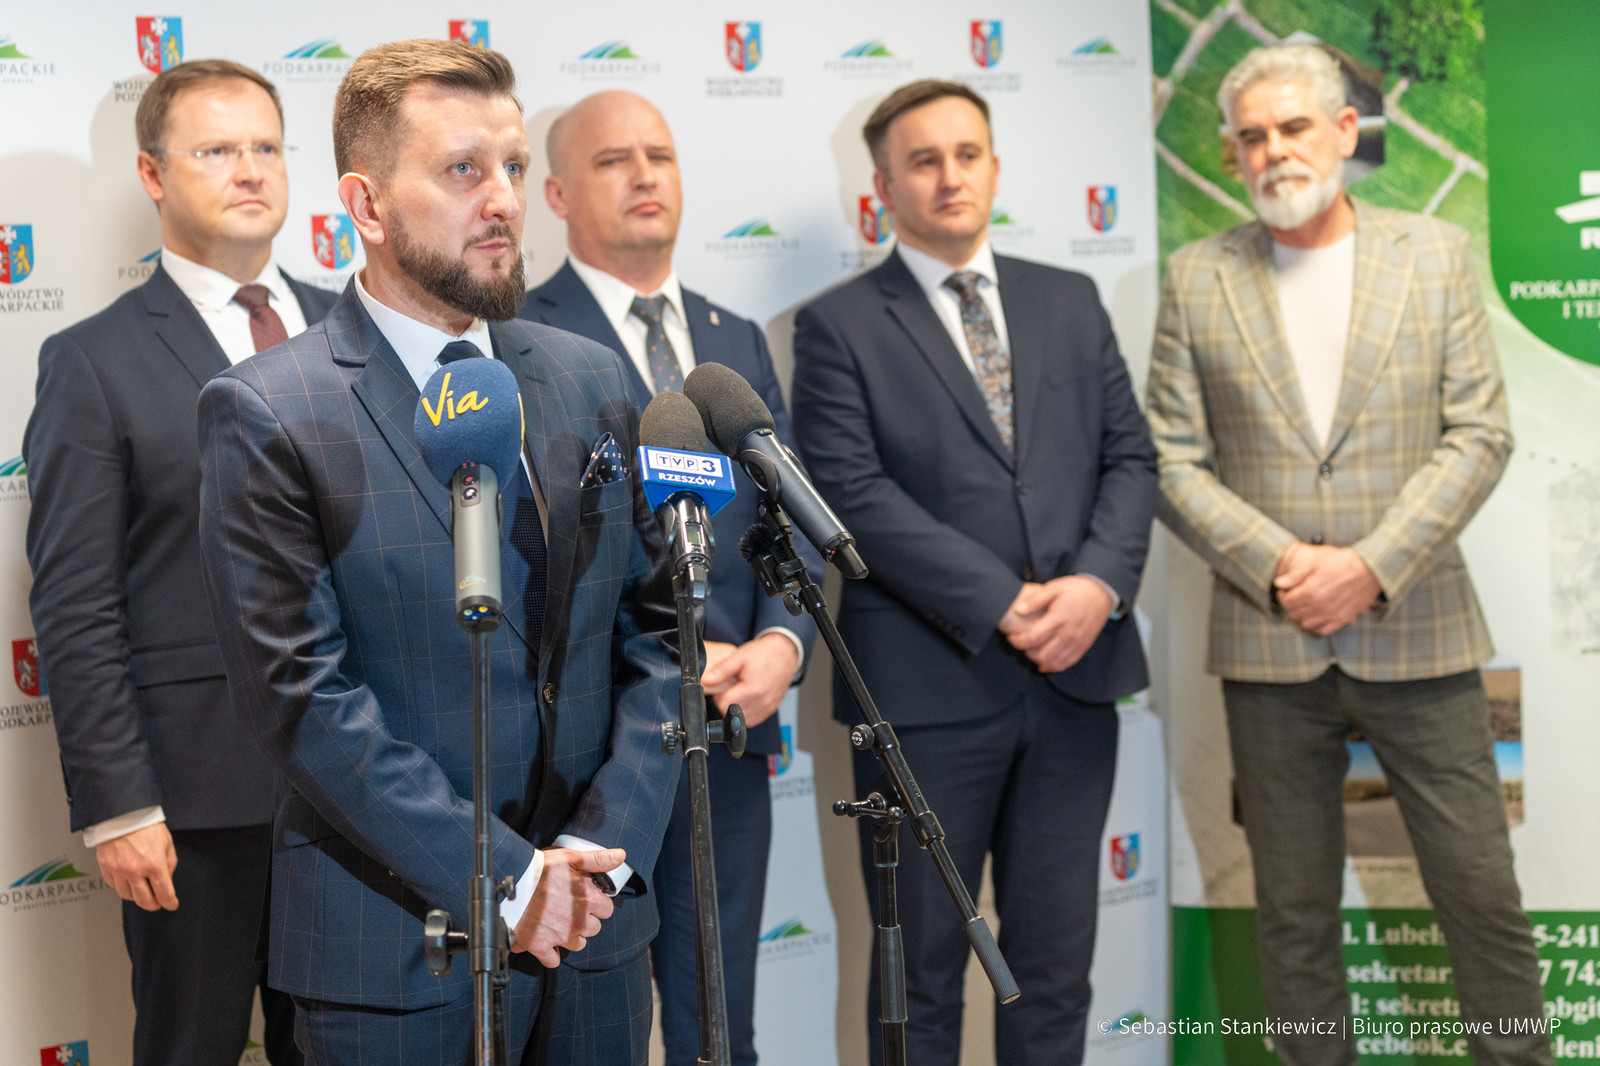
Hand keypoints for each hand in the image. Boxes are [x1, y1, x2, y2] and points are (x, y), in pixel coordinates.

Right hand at [95, 823, 177, 911]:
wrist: (124, 814)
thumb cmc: (147, 826)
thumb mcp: (167, 843)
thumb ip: (169, 864)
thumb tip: (166, 881)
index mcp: (154, 864)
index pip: (164, 893)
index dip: (170, 902)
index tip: (171, 904)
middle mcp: (135, 870)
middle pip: (144, 901)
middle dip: (153, 905)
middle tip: (157, 903)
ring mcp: (118, 870)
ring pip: (127, 896)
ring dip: (136, 896)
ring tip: (142, 889)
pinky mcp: (106, 867)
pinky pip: (114, 885)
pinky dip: (122, 886)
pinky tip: (128, 879)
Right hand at [512, 847, 625, 967]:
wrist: (511, 883)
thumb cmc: (541, 869)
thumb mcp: (572, 858)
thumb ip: (599, 860)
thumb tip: (620, 856)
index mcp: (588, 901)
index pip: (607, 910)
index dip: (597, 903)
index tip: (587, 898)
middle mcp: (578, 922)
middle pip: (594, 929)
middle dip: (586, 920)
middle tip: (572, 908)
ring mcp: (559, 936)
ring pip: (578, 944)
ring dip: (572, 936)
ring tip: (561, 923)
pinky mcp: (540, 946)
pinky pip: (553, 960)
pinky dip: (552, 955)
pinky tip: (549, 944)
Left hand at [701, 632, 799, 726]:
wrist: (784, 654)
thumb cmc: (764, 654)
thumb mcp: (739, 657)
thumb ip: (721, 670)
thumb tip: (706, 681)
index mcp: (753, 689)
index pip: (724, 705)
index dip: (719, 696)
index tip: (723, 687)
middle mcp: (762, 701)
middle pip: (732, 713)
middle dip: (728, 702)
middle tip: (732, 687)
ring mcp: (767, 707)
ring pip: (743, 719)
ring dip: (737, 708)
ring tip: (740, 692)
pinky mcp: (771, 709)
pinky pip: (754, 720)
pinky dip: (747, 712)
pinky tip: (747, 699)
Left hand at [998, 576, 1113, 673]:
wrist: (1100, 594)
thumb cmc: (1075, 589)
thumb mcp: (1053, 587)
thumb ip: (1035, 600)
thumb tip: (1018, 610)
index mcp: (1058, 618)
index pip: (1033, 638)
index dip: (1018, 641)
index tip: (1011, 637)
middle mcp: (1068, 634)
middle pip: (1041, 654)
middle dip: (1026, 651)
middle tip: (1020, 644)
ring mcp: (1077, 642)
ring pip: (1053, 662)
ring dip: (1038, 660)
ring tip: (1031, 651)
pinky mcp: (1082, 647)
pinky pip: (1066, 663)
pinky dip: (1053, 666)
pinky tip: (1044, 662)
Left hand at [1274, 543, 1380, 635]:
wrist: (1370, 570)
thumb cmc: (1342, 562)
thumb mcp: (1316, 561)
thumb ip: (1295, 574)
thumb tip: (1279, 583)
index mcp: (1310, 592)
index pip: (1286, 602)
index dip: (1283, 595)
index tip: (1286, 590)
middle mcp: (1319, 607)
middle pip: (1294, 613)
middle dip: (1291, 605)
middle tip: (1296, 595)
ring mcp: (1331, 615)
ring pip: (1306, 623)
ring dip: (1303, 615)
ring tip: (1307, 604)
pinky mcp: (1343, 619)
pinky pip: (1323, 630)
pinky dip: (1318, 624)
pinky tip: (1319, 614)